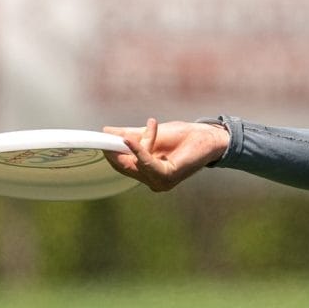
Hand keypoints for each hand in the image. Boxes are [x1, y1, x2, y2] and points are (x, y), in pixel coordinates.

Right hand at [103, 118, 229, 191]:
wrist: (208, 136)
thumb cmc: (183, 136)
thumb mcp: (149, 133)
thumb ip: (129, 134)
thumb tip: (105, 132)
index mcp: (148, 172)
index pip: (121, 165)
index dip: (109, 151)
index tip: (100, 136)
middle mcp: (152, 181)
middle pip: (124, 165)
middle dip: (121, 145)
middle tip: (116, 131)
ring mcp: (159, 182)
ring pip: (134, 162)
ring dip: (140, 142)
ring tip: (153, 125)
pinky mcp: (166, 177)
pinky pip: (145, 163)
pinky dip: (138, 150)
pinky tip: (131, 140)